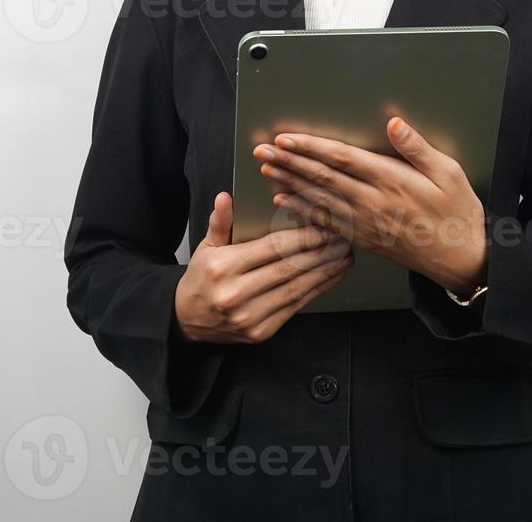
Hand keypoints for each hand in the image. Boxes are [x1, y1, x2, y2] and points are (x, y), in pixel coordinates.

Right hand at [174, 191, 354, 343]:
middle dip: (321, 253)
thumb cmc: (202, 278)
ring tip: (345, 256)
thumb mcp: (206, 246)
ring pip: (296, 290)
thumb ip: (220, 222)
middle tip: (343, 239)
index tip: (324, 228)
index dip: (301, 237)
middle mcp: (236, 294)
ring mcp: (249, 316)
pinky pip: (294, 308)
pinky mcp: (260, 332)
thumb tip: (226, 198)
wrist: (187, 320)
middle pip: (289, 269)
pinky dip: (316, 291)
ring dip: (325, 273)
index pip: (271, 248)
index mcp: (223, 267)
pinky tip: (330, 277)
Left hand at [252, 117, 487, 296]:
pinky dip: (302, 210)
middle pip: (322, 177)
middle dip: (289, 162)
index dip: (311, 147)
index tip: (286, 138)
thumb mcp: (449, 173)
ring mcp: (365, 222)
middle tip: (262, 150)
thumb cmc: (457, 213)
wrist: (460, 258)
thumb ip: (417, 148)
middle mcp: (372, 202)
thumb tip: (394, 124)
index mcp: (391, 181)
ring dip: (289, 183)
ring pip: (318, 199)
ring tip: (266, 169)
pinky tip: (285, 200)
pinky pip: (326, 222)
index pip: (342, 159)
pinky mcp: (363, 237)